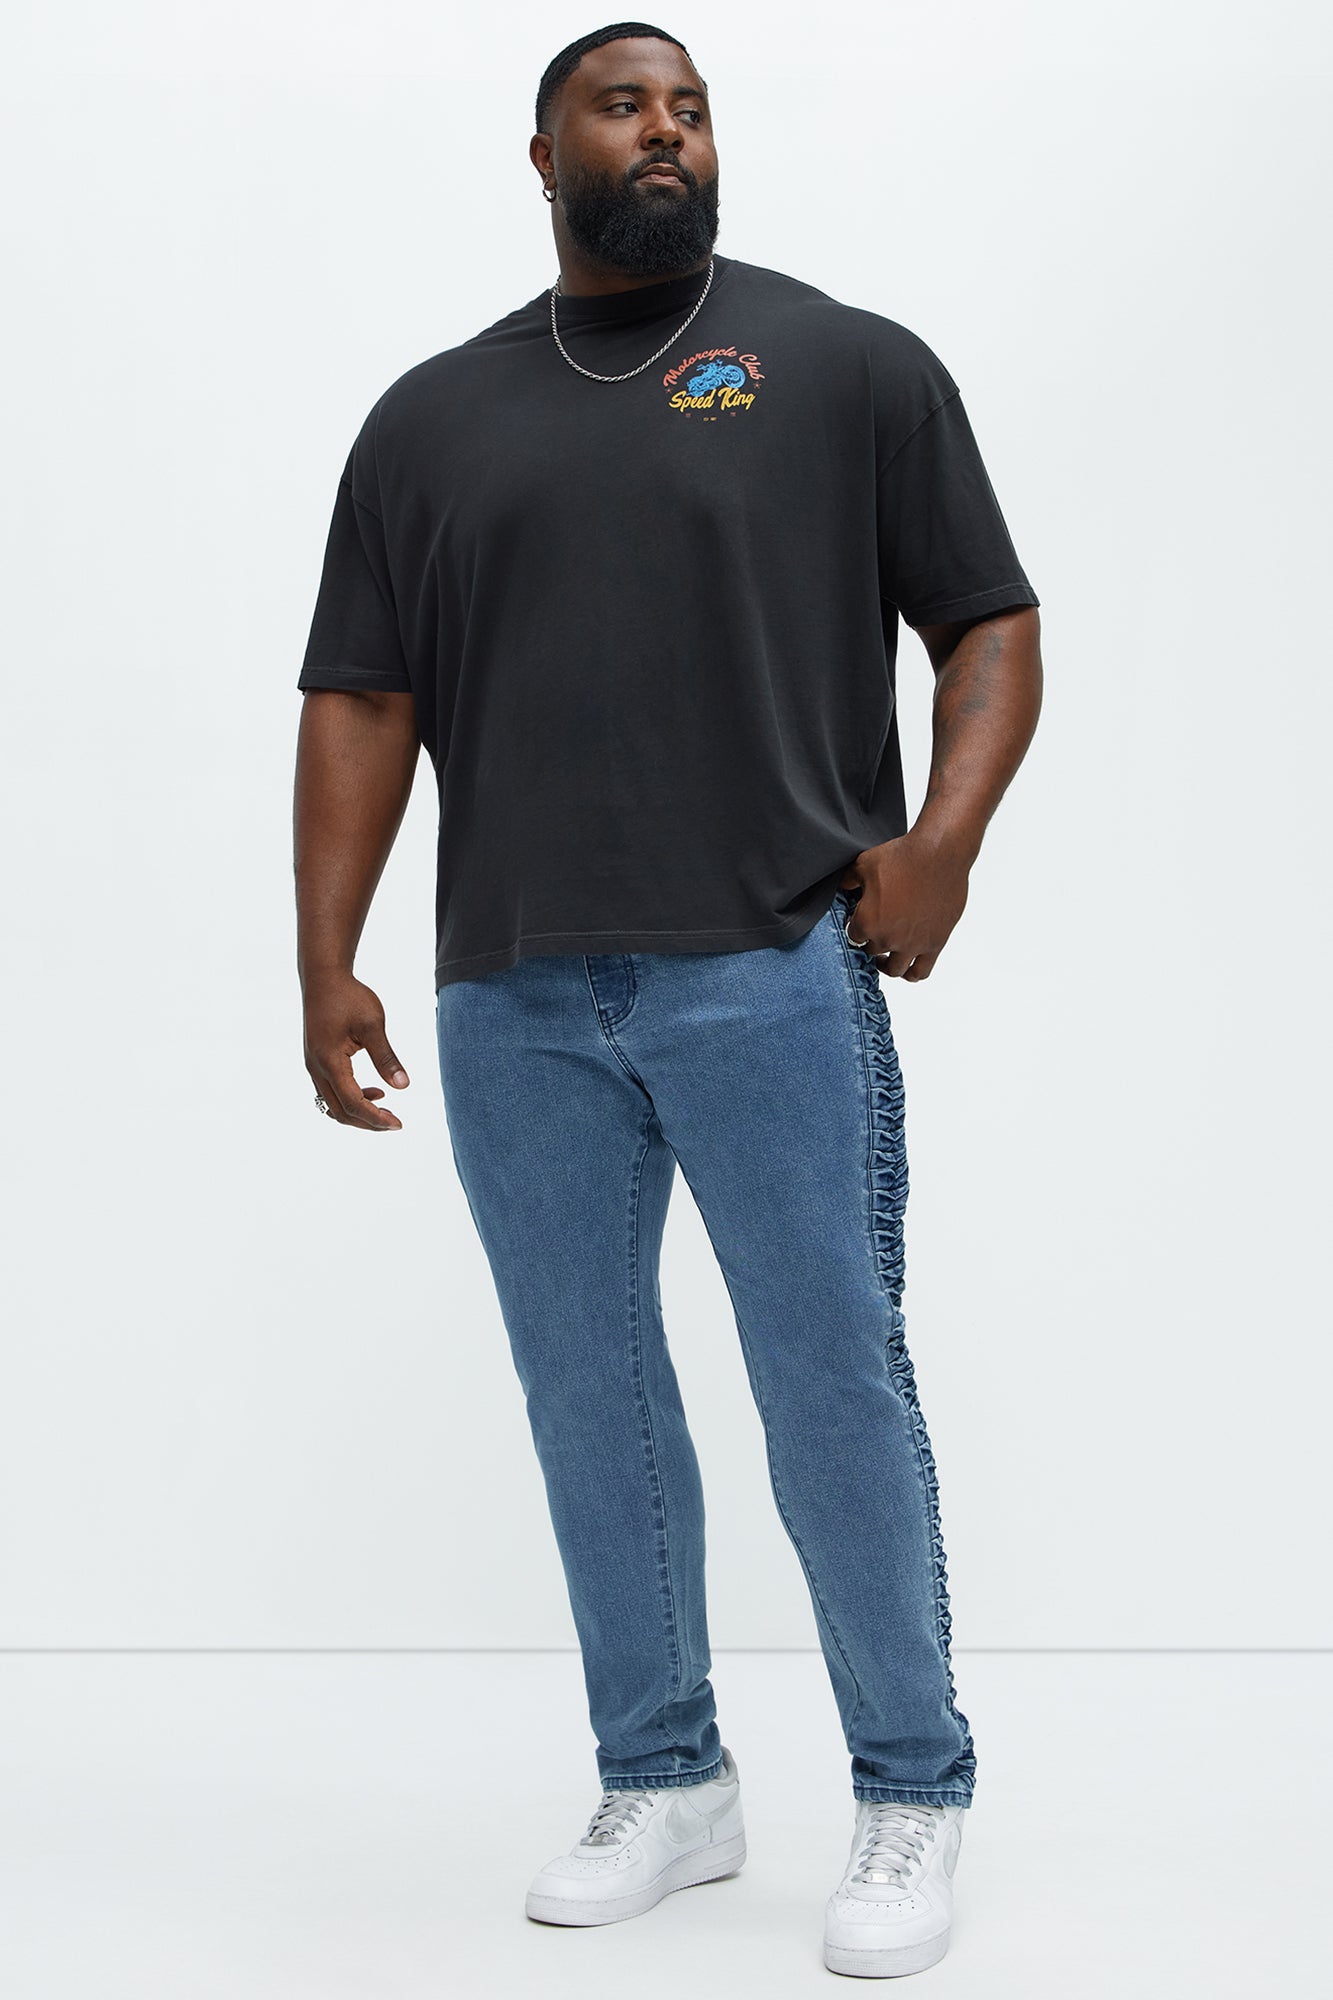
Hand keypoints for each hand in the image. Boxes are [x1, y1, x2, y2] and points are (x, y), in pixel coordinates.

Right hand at [303, 974, 410, 1128]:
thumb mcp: (372, 1025)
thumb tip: (403, 1086)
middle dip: (368, 1122)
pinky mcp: (316, 1061)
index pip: (353, 1103)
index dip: (375, 1118)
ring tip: (385, 1110)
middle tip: (395, 1122)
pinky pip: (330, 1092)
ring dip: (358, 1113)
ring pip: (333, 1105)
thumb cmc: (348, 997)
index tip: (398, 1124)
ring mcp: (313, 1066)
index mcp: (330, 1061)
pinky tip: (375, 1090)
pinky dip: (350, 1099)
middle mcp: (316, 1068)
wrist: (323, 978)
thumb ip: (386, 1058)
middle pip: (340, 1112)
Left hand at [838, 829, 971, 980]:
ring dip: (888, 965)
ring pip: (895, 969)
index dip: (856, 928)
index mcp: (866, 922)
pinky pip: (921, 972)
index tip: (861, 922)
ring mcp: (912, 944)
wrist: (939, 854)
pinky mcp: (934, 944)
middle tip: (877, 933)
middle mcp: (887, 938)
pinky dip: (913, 974)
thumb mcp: (865, 864)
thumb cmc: (903, 856)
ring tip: (887, 959)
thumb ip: (849, 880)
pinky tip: (908, 968)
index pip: (853, 937)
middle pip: (873, 951)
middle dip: (873, 942)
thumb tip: (843, 886)